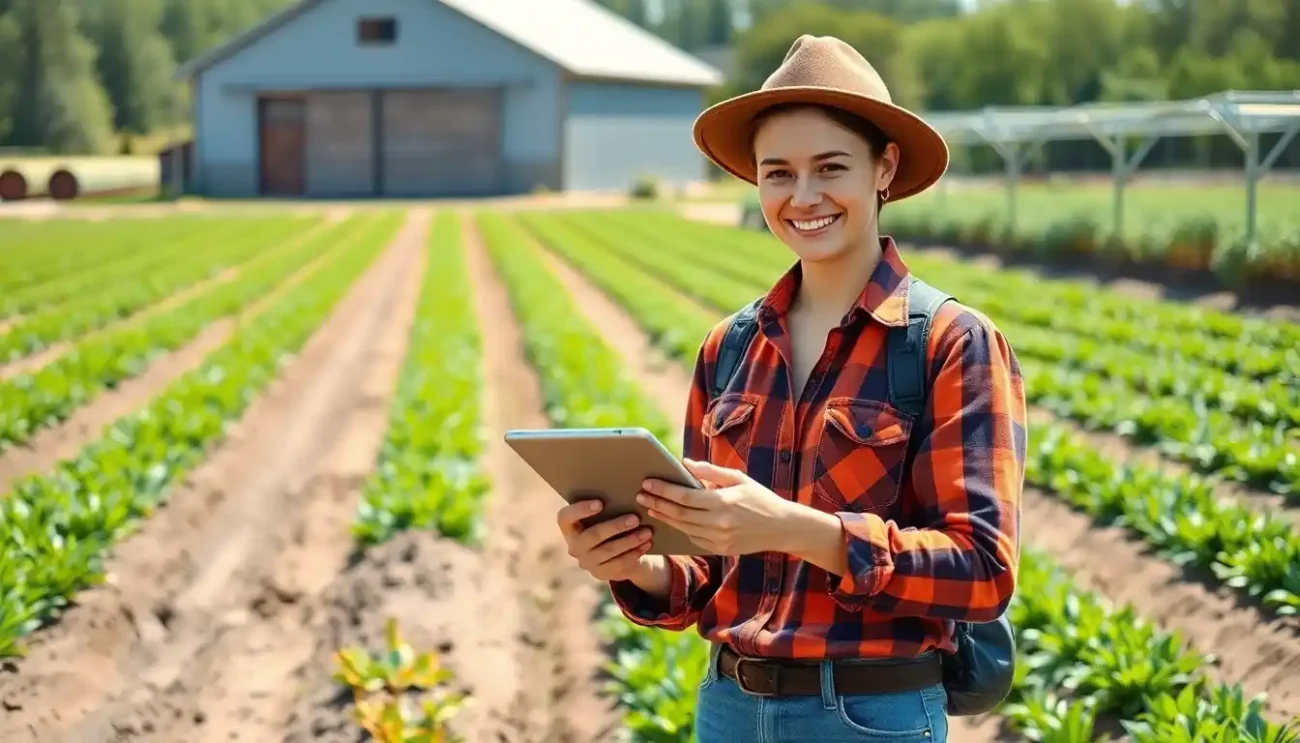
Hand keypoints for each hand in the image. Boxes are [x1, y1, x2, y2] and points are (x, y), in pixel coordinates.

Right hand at [556, 499, 655, 581]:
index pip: (565, 517)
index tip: (600, 503)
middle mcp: (574, 545)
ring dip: (630, 541)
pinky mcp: (600, 573)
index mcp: (569, 526)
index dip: (580, 510)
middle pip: (593, 536)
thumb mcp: (602, 515)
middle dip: (616, 527)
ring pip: (609, 551)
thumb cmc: (608, 522)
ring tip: (647, 532)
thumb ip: (605, 506)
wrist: (614, 552)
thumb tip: (623, 491)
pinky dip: (634, 553)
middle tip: (635, 518)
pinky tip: (646, 544)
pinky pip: (619, 564)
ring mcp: (586, 562)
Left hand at [637, 458, 794, 554]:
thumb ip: (709, 472)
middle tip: (640, 494)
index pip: (684, 497)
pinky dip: (680, 528)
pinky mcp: (720, 549)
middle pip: (678, 514)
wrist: (782, 527)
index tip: (648, 482)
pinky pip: (693, 538)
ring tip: (650, 506)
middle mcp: (719, 523)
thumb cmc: (759, 498)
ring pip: (683, 528)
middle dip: (657, 503)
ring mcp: (718, 539)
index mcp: (722, 502)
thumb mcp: (737, 479)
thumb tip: (685, 463)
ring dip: (664, 517)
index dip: (663, 490)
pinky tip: (670, 519)